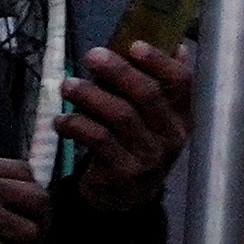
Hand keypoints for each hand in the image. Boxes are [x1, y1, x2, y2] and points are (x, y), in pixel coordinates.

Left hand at [54, 45, 190, 204]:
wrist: (125, 198)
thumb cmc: (135, 145)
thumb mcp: (154, 119)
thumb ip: (160, 86)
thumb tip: (178, 47)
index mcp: (182, 115)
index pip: (181, 83)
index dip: (160, 62)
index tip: (134, 45)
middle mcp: (172, 135)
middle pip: (148, 95)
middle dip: (118, 71)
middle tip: (91, 55)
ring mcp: (149, 155)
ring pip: (120, 115)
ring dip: (90, 96)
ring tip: (67, 86)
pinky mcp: (123, 172)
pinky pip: (98, 140)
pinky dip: (76, 125)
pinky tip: (61, 120)